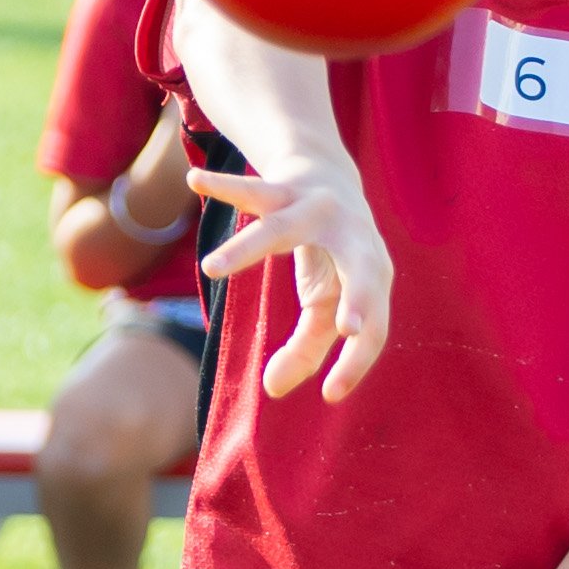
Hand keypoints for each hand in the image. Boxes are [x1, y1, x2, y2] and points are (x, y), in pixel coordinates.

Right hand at [192, 162, 395, 399]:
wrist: (329, 173)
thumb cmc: (331, 254)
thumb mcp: (325, 300)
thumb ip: (308, 347)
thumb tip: (273, 390)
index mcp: (375, 272)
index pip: (375, 323)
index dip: (356, 360)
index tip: (331, 395)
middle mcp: (354, 237)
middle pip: (360, 270)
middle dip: (357, 297)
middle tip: (346, 328)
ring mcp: (318, 209)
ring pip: (280, 230)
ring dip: (244, 249)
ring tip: (210, 268)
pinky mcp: (285, 189)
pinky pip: (251, 192)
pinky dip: (223, 187)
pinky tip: (194, 181)